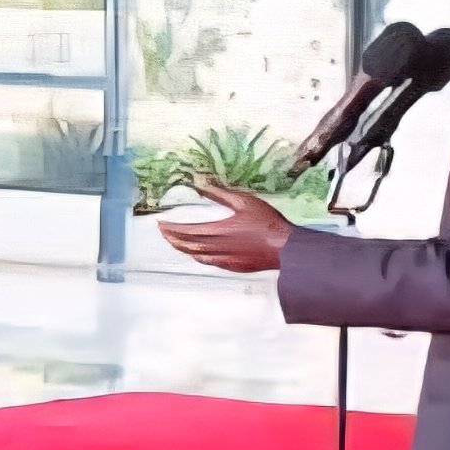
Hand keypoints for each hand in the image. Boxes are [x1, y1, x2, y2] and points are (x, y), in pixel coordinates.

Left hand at [158, 176, 294, 275]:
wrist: (288, 248)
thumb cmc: (269, 223)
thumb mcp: (245, 202)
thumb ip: (220, 193)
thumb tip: (201, 182)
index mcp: (220, 231)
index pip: (186, 231)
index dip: (171, 229)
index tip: (161, 223)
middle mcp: (219, 248)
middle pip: (187, 246)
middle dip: (172, 238)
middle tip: (163, 232)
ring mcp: (226, 260)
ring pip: (196, 256)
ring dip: (182, 248)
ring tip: (174, 241)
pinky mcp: (234, 267)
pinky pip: (209, 263)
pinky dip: (197, 256)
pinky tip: (197, 253)